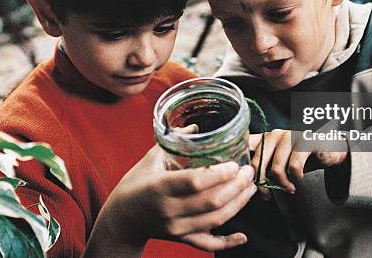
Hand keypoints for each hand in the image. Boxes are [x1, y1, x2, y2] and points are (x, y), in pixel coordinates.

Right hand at [83, 145, 256, 256]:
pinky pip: (207, 244)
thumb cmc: (135, 185)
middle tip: (248, 172)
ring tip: (250, 188)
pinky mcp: (181, 239)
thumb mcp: (149, 160)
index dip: (218, 174)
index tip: (234, 164)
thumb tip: (196, 127)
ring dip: (238, 204)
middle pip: (211, 201)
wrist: (121, 220)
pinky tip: (242, 236)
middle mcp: (170, 210)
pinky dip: (227, 243)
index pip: (194, 182)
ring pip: (215, 220)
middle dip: (236, 186)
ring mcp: (176, 228)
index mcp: (160, 187)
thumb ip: (172, 141)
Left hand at [249, 129, 347, 199]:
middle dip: (262, 184)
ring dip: (282, 183)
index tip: (245, 182)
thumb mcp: (280, 159)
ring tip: (288, 188)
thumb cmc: (302, 157)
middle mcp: (276, 134)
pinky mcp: (306, 142)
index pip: (246, 147)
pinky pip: (294, 165)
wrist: (329, 150)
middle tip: (267, 194)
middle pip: (258, 163)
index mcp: (266, 138)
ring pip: (276, 167)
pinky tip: (299, 178)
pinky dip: (296, 177)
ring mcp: (291, 136)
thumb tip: (247, 182)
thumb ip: (265, 165)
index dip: (242, 166)